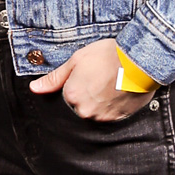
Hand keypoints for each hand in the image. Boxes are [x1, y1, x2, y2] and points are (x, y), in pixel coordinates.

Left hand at [29, 40, 153, 119]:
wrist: (140, 61)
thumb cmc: (108, 56)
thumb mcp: (77, 60)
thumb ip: (55, 78)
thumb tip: (35, 88)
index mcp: (72, 95)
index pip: (68, 95)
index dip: (78, 83)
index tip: (89, 74)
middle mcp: (85, 110)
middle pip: (81, 105)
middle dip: (88, 94)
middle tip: (101, 78)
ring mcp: (101, 116)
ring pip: (95, 111)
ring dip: (100, 101)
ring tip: (111, 84)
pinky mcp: (117, 118)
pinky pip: (109, 115)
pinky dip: (112, 105)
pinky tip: (118, 91)